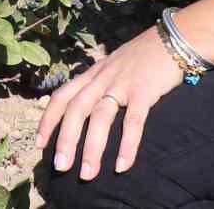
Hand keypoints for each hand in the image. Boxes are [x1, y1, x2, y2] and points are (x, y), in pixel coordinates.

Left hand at [34, 25, 183, 179]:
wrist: (174, 38)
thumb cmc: (145, 56)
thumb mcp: (115, 65)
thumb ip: (101, 83)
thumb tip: (90, 108)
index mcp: (93, 73)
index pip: (63, 95)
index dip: (49, 119)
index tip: (40, 143)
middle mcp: (103, 77)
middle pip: (77, 109)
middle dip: (66, 139)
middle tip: (61, 167)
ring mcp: (123, 83)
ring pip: (100, 117)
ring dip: (92, 147)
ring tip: (87, 174)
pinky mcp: (145, 90)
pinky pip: (134, 121)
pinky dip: (127, 144)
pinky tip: (123, 166)